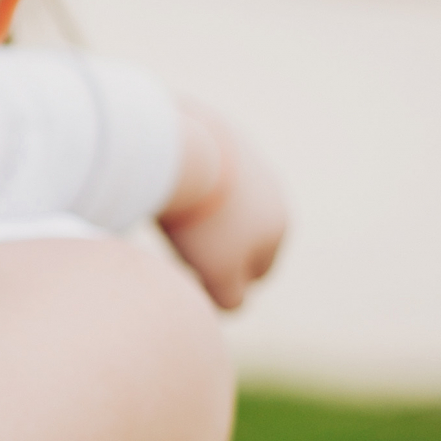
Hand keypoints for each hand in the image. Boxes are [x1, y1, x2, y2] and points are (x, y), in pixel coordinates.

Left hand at [159, 102, 286, 309]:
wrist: (179, 147)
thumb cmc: (198, 216)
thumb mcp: (218, 271)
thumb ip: (232, 298)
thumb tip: (234, 305)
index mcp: (278, 225)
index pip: (258, 271)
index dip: (226, 280)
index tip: (194, 275)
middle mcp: (271, 191)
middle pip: (243, 235)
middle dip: (220, 247)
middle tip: (182, 247)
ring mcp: (246, 160)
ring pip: (222, 202)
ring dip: (201, 214)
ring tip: (171, 216)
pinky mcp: (215, 135)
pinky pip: (201, 171)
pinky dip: (186, 182)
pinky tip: (163, 184)